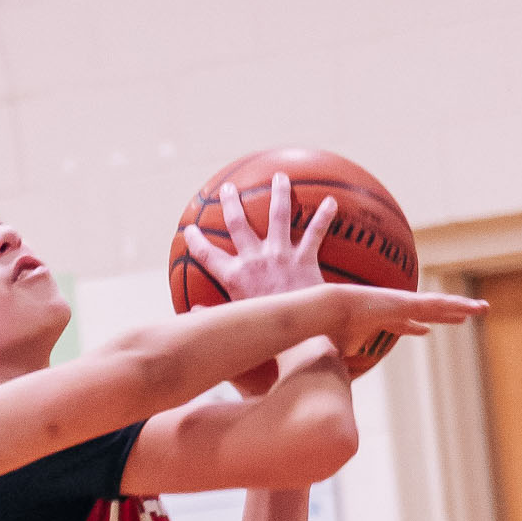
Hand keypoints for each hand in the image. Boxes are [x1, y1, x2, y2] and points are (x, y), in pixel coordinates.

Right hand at [182, 176, 339, 393]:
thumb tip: (193, 314)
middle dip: (232, 203)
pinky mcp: (305, 261)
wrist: (299, 343)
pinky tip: (332, 202)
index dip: (196, 242)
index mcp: (235, 279)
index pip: (207, 256)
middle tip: (228, 189)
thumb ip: (213, 322)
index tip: (189, 230)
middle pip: (239, 224)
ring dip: (278, 193)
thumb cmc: (266, 344)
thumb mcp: (233, 334)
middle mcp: (255, 261)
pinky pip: (315, 233)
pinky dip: (324, 216)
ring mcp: (281, 257)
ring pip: (278, 216)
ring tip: (280, 177)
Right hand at [322, 283, 485, 363]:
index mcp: (384, 319)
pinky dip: (456, 306)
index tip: (426, 330)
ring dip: (462, 308)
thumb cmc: (330, 332)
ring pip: (440, 306)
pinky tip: (472, 308)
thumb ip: (342, 364)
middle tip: (466, 315)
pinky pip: (439, 304)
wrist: (326, 313)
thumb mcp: (340, 354)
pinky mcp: (408, 303)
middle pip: (429, 311)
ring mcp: (405, 304)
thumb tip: (329, 384)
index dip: (416, 326)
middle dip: (448, 313)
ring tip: (482, 309)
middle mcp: (398, 308)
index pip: (405, 322)